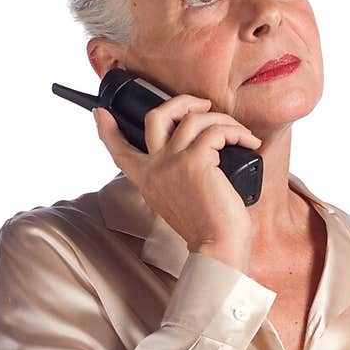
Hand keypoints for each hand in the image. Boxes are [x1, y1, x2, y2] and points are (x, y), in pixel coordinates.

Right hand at [93, 93, 261, 268]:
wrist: (217, 247)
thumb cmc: (208, 228)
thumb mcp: (178, 201)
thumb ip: (173, 177)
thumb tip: (198, 151)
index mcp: (147, 180)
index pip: (119, 152)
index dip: (107, 130)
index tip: (100, 113)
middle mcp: (154, 168)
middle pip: (155, 117)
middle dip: (181, 102)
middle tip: (203, 105)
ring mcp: (172, 163)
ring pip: (192, 119)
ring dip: (222, 120)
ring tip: (239, 133)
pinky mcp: (195, 161)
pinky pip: (217, 131)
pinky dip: (237, 133)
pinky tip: (248, 143)